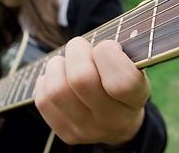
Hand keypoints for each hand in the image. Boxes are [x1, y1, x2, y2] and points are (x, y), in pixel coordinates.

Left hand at [35, 37, 150, 145]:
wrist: (119, 122)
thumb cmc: (121, 79)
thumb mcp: (131, 65)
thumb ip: (119, 52)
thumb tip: (101, 44)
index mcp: (135, 100)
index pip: (121, 81)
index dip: (108, 53)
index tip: (107, 46)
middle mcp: (113, 120)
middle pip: (81, 80)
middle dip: (76, 51)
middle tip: (79, 46)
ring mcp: (88, 130)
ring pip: (57, 90)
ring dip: (56, 66)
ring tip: (65, 62)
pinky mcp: (67, 134)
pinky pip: (43, 101)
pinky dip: (46, 81)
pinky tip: (58, 78)